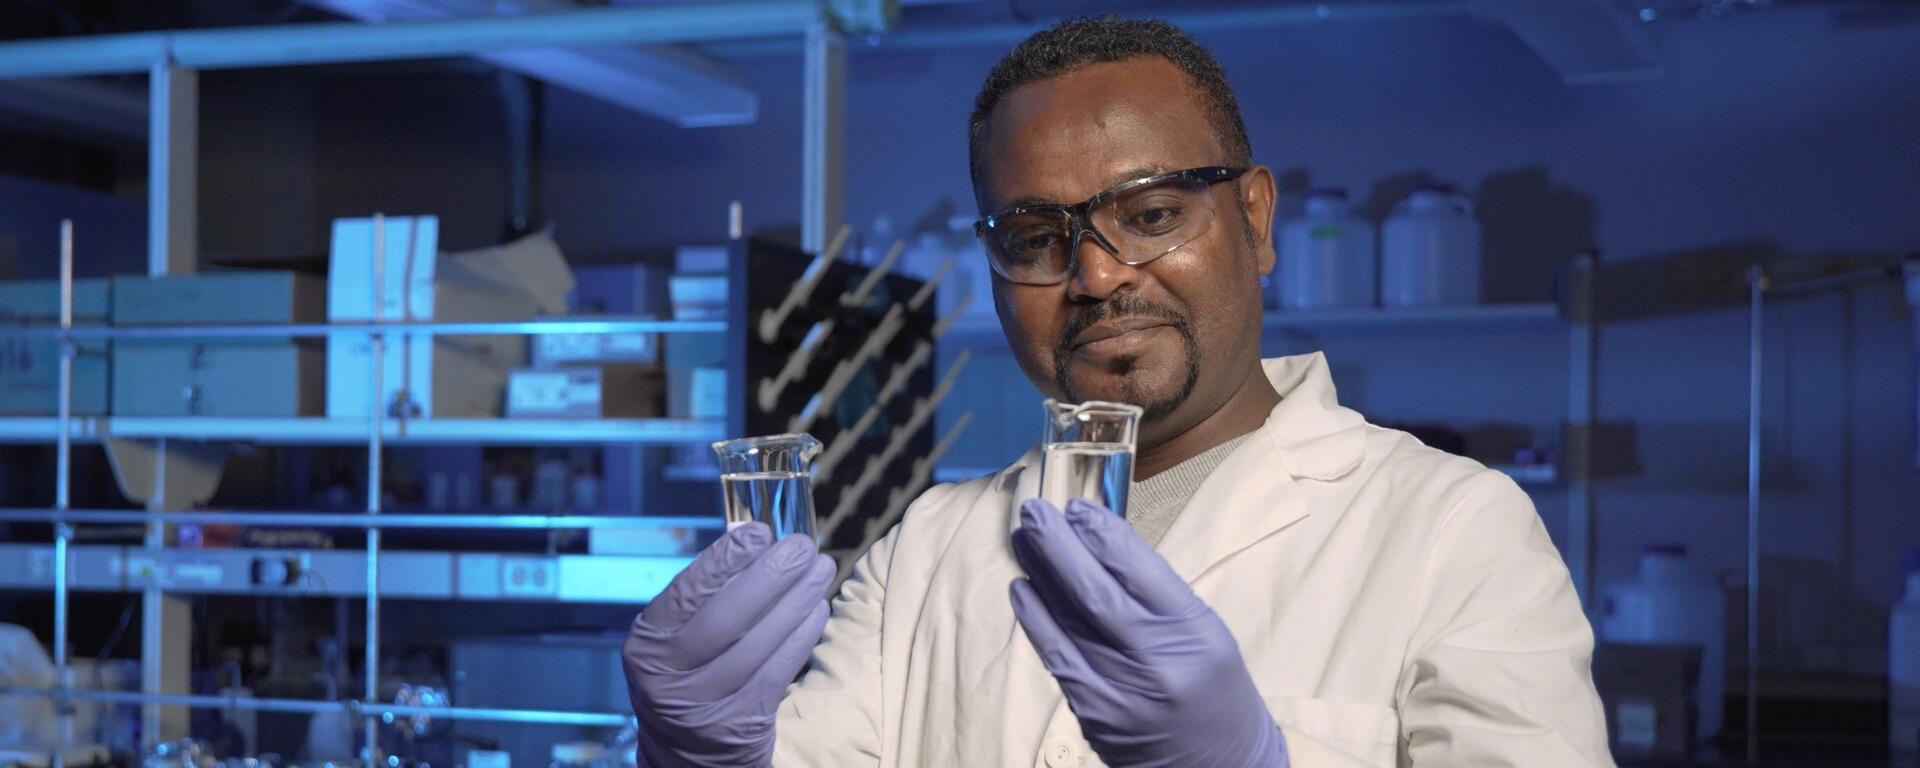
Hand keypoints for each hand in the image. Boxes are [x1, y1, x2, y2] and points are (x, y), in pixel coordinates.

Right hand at [623, 523, 834, 767]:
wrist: (686, 752)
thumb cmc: (688, 674)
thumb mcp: (675, 638)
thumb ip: (705, 595)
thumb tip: (755, 540)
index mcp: (649, 644)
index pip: (688, 592)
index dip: (726, 558)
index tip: (760, 531)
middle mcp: (669, 675)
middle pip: (727, 617)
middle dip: (771, 575)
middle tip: (802, 546)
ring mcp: (705, 702)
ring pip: (759, 643)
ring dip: (796, 600)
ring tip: (820, 569)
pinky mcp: (741, 722)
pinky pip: (779, 669)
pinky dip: (802, 635)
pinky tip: (817, 608)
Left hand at [1010, 498, 1288, 767]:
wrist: (1221, 767)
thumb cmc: (1214, 690)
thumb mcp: (1206, 633)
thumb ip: (1157, 594)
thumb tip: (1099, 544)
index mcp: (1195, 634)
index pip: (1140, 571)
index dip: (1102, 534)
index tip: (1078, 508)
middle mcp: (1158, 662)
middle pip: (1096, 592)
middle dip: (1059, 547)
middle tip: (1035, 512)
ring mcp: (1122, 693)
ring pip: (1069, 622)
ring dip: (1039, 575)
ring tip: (1022, 540)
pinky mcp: (1096, 716)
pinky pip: (1058, 658)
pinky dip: (1036, 620)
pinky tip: (1022, 589)